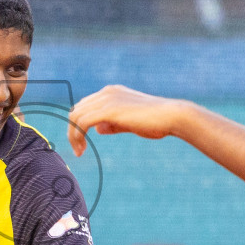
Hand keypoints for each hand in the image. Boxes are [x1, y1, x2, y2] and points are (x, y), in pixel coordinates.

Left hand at [66, 85, 191, 156]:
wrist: (171, 116)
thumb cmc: (156, 122)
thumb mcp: (129, 122)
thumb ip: (113, 124)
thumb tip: (98, 129)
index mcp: (111, 93)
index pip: (84, 106)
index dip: (78, 125)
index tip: (82, 144)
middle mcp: (106, 93)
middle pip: (76, 110)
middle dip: (72, 131)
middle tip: (78, 151)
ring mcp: (107, 99)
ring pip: (76, 116)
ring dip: (73, 136)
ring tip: (79, 152)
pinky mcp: (109, 110)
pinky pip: (82, 122)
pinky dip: (77, 135)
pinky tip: (82, 149)